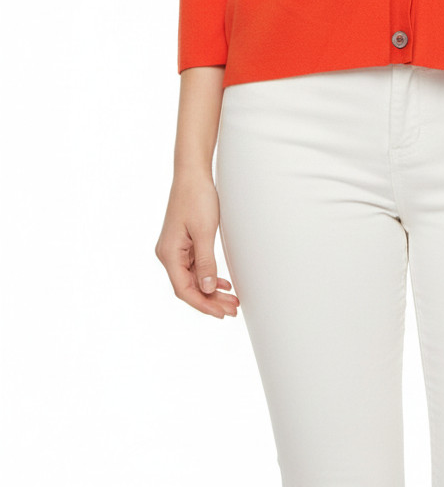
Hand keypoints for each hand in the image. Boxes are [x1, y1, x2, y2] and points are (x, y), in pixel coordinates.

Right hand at [155, 175, 239, 318]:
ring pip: (193, 278)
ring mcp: (175, 249)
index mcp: (169, 254)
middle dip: (210, 300)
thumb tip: (207, 289)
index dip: (203, 304)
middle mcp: (168, 254)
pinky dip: (208, 275)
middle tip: (232, 310)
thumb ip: (206, 262)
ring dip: (211, 289)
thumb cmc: (197, 198)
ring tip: (231, 300)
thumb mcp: (205, 232)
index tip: (221, 313)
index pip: (184, 290)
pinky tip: (222, 283)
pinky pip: (195, 266)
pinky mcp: (183, 243)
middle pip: (189, 286)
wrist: (192, 174)